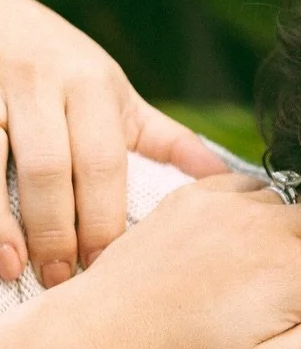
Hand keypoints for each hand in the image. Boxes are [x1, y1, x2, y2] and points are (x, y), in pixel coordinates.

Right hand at [0, 0, 227, 288]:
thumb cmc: (64, 68)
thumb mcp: (114, 95)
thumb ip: (165, 139)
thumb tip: (229, 180)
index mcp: (92, 86)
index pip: (103, 164)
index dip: (103, 220)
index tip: (108, 266)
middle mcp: (41, 83)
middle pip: (50, 169)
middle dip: (58, 232)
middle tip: (64, 280)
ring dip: (6, 224)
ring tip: (17, 269)